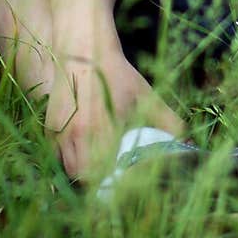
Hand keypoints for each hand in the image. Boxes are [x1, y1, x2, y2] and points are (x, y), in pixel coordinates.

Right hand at [45, 48, 185, 182]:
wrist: (85, 51)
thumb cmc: (119, 75)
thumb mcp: (146, 97)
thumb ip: (169, 122)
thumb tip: (188, 143)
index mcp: (101, 130)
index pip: (101, 175)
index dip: (111, 185)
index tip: (122, 186)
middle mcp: (77, 134)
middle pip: (83, 177)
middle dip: (96, 182)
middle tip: (111, 180)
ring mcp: (60, 132)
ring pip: (68, 169)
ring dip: (82, 173)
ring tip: (98, 170)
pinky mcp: (49, 128)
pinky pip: (56, 156)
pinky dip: (69, 161)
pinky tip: (84, 155)